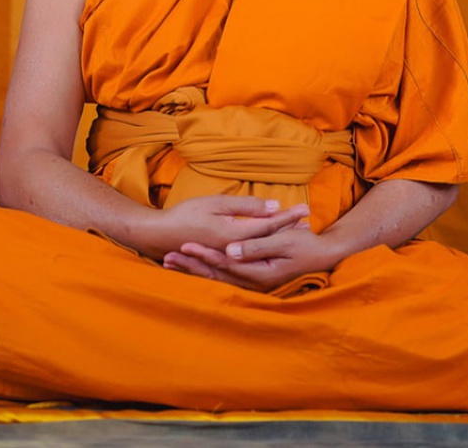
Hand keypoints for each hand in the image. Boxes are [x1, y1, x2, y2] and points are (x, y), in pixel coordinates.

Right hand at [135, 195, 307, 259]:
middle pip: (269, 240)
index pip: (269, 226)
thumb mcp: (216, 204)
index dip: (287, 217)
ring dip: (279, 240)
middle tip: (308, 224)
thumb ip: (245, 208)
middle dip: (288, 231)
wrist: (159, 236)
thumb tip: (273, 207)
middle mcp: (236, 251)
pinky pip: (251, 256)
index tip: (305, 210)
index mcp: (234, 237)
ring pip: (262, 249)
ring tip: (296, 232)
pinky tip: (272, 243)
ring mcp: (231, 259)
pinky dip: (264, 247)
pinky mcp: (225, 262)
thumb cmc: (186, 215)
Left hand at [163, 220, 343, 290]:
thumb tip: (230, 251)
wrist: (324, 255)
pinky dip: (205, 272)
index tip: (184, 246)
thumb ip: (255, 246)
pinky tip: (190, 267)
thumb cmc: (306, 245)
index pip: (225, 264)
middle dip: (191, 265)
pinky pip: (223, 278)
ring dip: (193, 270)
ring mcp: (252, 283)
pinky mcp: (252, 278)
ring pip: (216, 278)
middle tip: (168, 257)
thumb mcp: (282, 242)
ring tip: (170, 263)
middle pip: (216, 274)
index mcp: (259, 273)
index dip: (204, 255)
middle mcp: (253, 283)